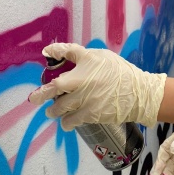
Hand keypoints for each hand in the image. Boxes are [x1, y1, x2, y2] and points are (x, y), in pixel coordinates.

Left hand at [28, 42, 166, 129]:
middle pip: (55, 88)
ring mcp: (86, 100)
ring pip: (60, 108)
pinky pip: (72, 121)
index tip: (45, 54)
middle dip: (41, 94)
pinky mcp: (91, 115)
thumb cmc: (120, 72)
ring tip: (51, 111)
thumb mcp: (101, 57)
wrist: (139, 94)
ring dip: (53, 110)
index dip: (55, 52)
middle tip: (34, 98)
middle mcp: (82, 82)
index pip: (67, 52)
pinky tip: (66, 122)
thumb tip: (58, 51)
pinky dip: (67, 122)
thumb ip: (79, 55)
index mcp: (86, 65)